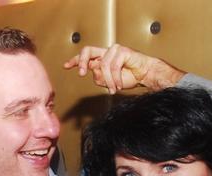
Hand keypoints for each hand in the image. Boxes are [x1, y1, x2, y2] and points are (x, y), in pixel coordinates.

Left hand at [64, 44, 184, 93]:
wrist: (145, 75)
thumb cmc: (128, 77)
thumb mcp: (108, 81)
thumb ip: (99, 77)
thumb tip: (92, 73)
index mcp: (101, 58)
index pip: (85, 56)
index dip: (75, 60)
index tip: (66, 66)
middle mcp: (106, 52)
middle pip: (88, 50)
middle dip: (82, 62)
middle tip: (81, 73)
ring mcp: (114, 50)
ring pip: (103, 66)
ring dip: (108, 81)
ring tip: (114, 89)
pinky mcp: (123, 51)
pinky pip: (114, 67)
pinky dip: (115, 79)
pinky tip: (119, 86)